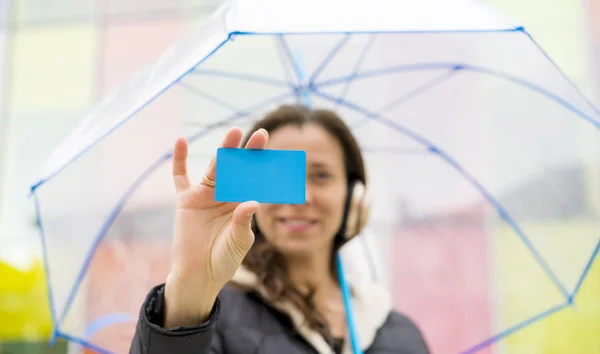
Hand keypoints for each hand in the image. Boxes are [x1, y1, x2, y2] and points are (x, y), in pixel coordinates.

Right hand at [163, 127, 267, 327]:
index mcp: (242, 202)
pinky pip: (180, 176)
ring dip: (223, 151)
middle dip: (248, 152)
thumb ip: (243, 222)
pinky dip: (179, 160)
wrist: (199, 274)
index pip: (254, 179)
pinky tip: (181, 141)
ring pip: (214, 168)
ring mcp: (205, 195)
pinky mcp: (186, 200)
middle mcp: (225, 194)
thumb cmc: (224, 259)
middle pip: (237, 169)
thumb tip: (252, 202)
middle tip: (260, 134)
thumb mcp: (238, 241)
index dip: (263, 165)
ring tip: (233, 133)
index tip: (275, 155)